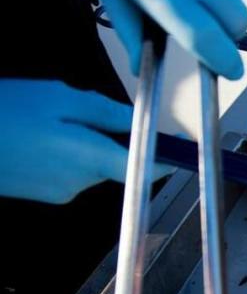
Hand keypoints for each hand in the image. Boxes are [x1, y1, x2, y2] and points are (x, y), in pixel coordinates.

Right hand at [0, 79, 165, 203]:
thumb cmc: (6, 112)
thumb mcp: (63, 98)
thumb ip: (108, 113)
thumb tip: (143, 122)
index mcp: (90, 157)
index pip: (147, 166)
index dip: (167, 157)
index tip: (182, 148)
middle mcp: (81, 183)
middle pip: (119, 161)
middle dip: (111, 137)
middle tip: (81, 113)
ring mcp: (62, 193)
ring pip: (95, 164)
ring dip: (86, 144)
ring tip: (50, 123)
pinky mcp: (47, 195)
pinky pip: (73, 171)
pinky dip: (66, 153)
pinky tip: (39, 137)